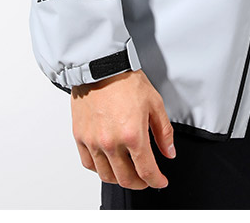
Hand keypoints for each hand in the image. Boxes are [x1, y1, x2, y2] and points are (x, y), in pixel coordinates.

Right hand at [71, 69, 175, 189]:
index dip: (156, 180)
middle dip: (140, 183)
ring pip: (107, 176)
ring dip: (120, 179)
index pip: (146, 171)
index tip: (160, 181)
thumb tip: (169, 152)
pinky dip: (100, 169)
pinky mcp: (80, 137)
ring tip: (128, 172)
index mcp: (132, 134)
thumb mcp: (155, 103)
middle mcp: (111, 142)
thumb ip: (163, 132)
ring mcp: (93, 141)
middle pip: (126, 179)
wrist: (101, 67)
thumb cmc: (126, 81)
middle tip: (146, 178)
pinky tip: (108, 163)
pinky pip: (89, 164)